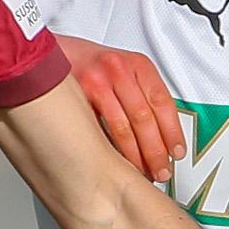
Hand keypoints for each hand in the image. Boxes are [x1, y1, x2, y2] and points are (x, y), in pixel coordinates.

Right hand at [61, 36, 184, 184]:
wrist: (52, 55)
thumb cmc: (93, 66)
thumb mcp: (126, 70)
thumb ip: (144, 95)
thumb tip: (164, 134)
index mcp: (138, 65)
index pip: (162, 103)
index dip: (172, 132)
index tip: (176, 153)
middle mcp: (120, 71)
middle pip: (144, 118)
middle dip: (155, 151)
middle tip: (161, 171)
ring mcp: (97, 82)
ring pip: (121, 127)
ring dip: (134, 156)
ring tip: (142, 172)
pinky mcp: (77, 96)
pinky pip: (97, 129)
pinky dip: (108, 150)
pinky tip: (116, 163)